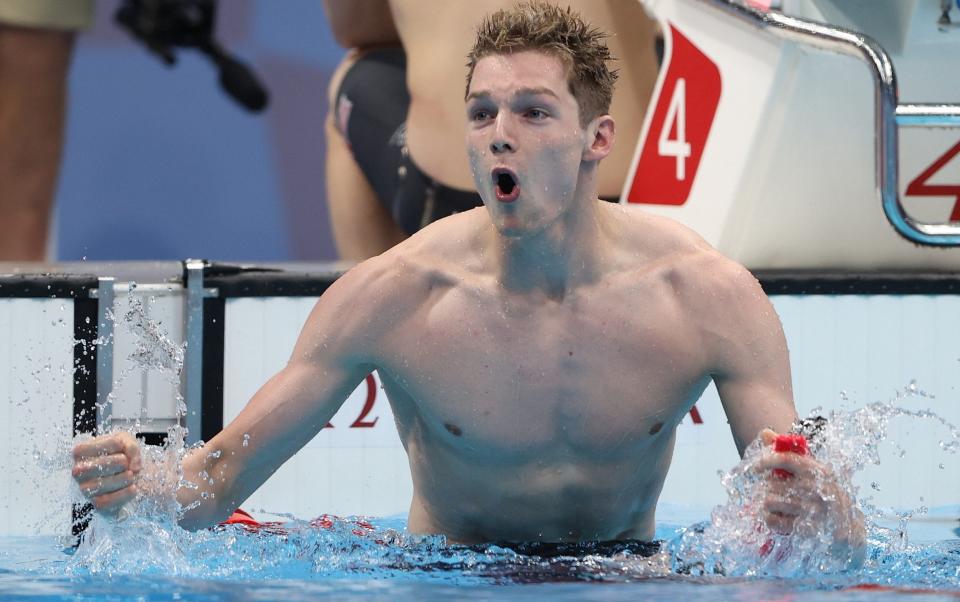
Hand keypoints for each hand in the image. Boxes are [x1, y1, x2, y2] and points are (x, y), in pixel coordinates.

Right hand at [72, 431, 141, 514]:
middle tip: (126, 463)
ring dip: (120, 479)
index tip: (121, 447)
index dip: (107, 446)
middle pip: (87, 469)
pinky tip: (134, 488)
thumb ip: (130, 447)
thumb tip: (133, 467)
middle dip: (113, 463)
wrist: (134, 472)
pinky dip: (122, 495)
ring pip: (97, 486)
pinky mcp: (97, 503)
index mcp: (80, 453)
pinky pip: (105, 503)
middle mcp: (78, 472)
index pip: (83, 450)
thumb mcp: (127, 441)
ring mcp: (85, 489)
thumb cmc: (123, 453)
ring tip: (131, 475)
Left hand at [755, 429, 865, 550]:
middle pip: (773, 483)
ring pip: (770, 501)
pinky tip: (777, 516)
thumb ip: (788, 451)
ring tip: (775, 503)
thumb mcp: (812, 470)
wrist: (847, 527)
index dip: (766, 460)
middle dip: (766, 487)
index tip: (756, 466)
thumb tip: (765, 432)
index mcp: (819, 471)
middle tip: (770, 490)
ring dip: (767, 502)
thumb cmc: (824, 492)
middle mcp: (818, 489)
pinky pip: (772, 520)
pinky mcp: (806, 530)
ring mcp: (813, 511)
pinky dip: (770, 518)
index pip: (786, 459)